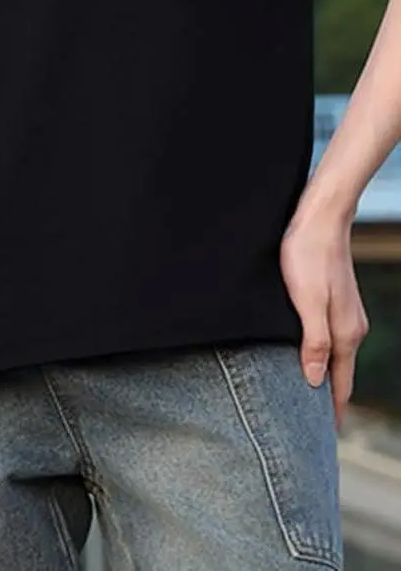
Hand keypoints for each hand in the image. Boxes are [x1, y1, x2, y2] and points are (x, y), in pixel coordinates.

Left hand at [281, 211, 368, 425]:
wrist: (319, 219)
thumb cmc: (307, 257)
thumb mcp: (305, 301)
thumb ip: (314, 342)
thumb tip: (316, 381)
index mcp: (345, 334)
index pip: (339, 384)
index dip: (331, 411)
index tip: (323, 437)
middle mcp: (350, 328)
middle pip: (340, 374)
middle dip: (329, 400)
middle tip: (314, 427)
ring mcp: (345, 315)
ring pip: (337, 356)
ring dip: (326, 377)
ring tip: (310, 398)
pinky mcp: (335, 301)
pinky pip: (331, 339)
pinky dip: (324, 356)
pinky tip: (311, 357)